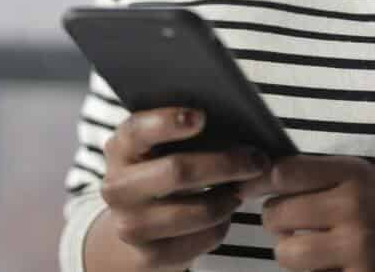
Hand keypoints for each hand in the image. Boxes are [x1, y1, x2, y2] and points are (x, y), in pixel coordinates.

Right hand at [94, 107, 270, 271]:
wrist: (135, 222)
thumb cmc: (160, 170)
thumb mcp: (160, 147)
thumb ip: (186, 132)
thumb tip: (238, 124)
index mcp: (120, 148)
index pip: (137, 130)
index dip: (167, 122)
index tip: (201, 117)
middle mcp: (118, 187)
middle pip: (178, 171)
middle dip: (225, 163)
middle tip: (256, 159)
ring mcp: (130, 225)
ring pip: (198, 210)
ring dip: (229, 198)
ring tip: (241, 188)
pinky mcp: (149, 256)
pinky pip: (203, 238)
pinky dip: (222, 225)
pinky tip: (224, 212)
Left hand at [238, 155, 374, 271]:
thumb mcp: (362, 179)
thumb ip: (318, 174)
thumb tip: (258, 176)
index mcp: (354, 174)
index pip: (284, 172)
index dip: (259, 182)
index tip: (250, 189)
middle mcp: (354, 208)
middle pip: (276, 214)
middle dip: (275, 222)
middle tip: (288, 225)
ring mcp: (357, 249)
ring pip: (286, 254)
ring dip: (288, 254)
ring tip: (308, 249)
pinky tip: (329, 266)